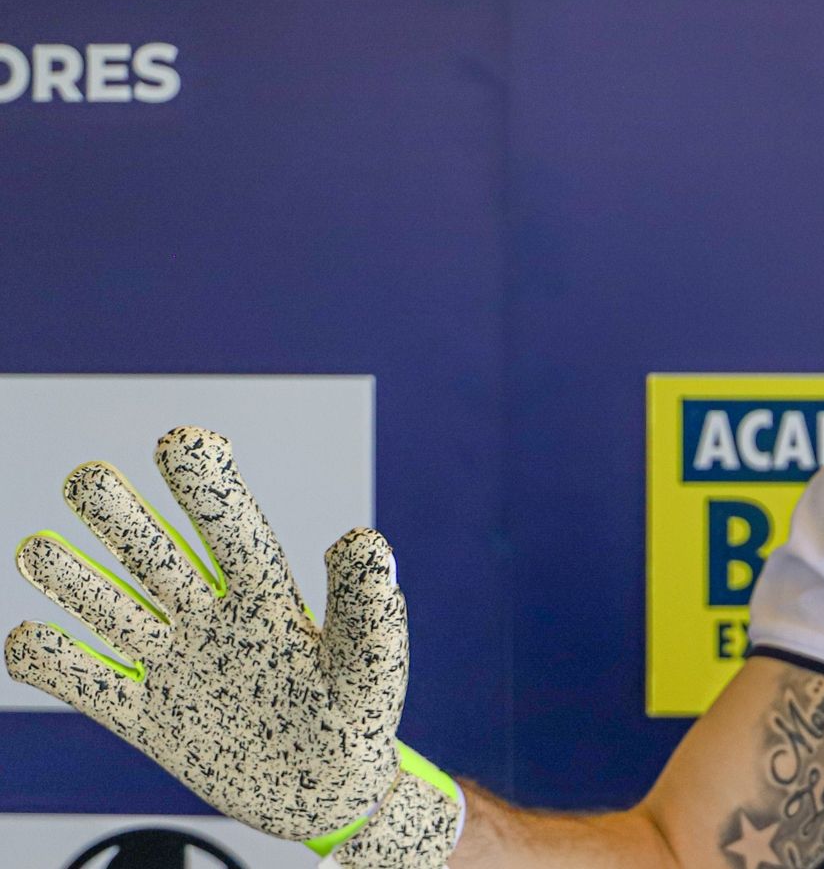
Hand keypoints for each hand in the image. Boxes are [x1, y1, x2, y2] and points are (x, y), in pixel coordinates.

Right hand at [5, 427, 461, 867]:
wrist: (328, 796)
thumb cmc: (360, 717)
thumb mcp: (373, 663)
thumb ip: (368, 607)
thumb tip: (361, 537)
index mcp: (268, 597)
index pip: (231, 530)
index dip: (205, 486)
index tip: (183, 441)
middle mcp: (212, 618)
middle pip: (157, 557)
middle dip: (121, 518)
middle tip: (88, 478)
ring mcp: (176, 665)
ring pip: (114, 610)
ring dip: (74, 581)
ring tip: (37, 549)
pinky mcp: (149, 718)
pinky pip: (92, 686)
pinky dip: (56, 664)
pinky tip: (29, 639)